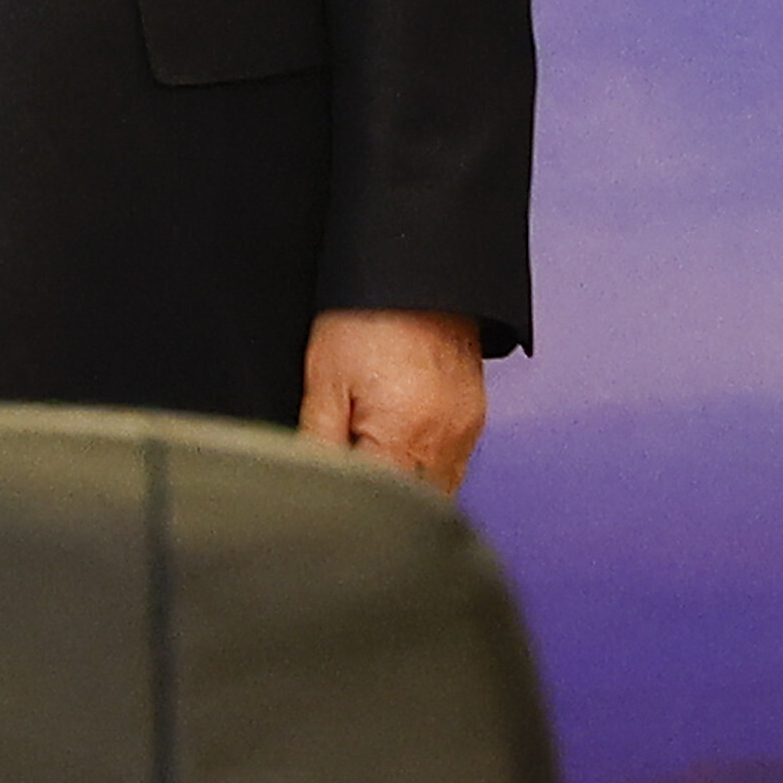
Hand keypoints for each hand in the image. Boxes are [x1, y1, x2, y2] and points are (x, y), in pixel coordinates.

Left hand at [299, 309, 489, 493]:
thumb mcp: (325, 381)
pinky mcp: (472, 423)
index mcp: (404, 436)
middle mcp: (444, 443)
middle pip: (411, 506)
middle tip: (348, 478)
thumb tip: (309, 484)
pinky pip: (450, 468)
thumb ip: (318, 442)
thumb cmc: (368, 319)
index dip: (349, 505)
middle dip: (379, 502)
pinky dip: (423, 470)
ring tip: (371, 457)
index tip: (328, 494)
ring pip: (436, 493)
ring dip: (404, 490)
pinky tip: (398, 449)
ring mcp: (465, 435)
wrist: (417, 277)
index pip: (377, 504)